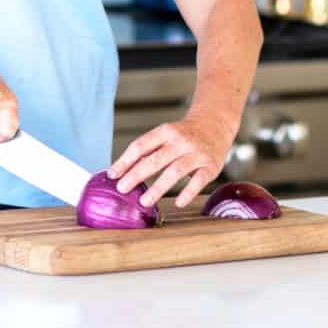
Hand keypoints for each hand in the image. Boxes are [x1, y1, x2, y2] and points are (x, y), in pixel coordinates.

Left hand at [107, 112, 234, 208]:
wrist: (214, 125)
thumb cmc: (183, 135)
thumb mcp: (166, 135)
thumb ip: (148, 150)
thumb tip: (122, 171)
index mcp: (166, 131)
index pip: (141, 145)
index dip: (125, 161)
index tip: (112, 175)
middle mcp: (181, 141)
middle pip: (155, 159)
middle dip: (136, 175)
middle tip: (122, 189)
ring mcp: (197, 153)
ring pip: (175, 171)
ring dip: (158, 187)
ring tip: (144, 201)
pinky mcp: (211, 166)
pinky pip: (199, 181)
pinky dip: (188, 192)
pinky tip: (178, 202)